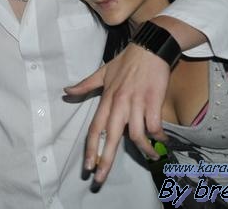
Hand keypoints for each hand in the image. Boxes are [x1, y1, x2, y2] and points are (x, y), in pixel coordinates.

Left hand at [64, 43, 169, 183]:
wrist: (149, 47)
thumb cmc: (126, 60)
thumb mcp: (103, 72)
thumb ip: (85, 85)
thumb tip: (66, 92)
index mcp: (107, 98)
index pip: (96, 128)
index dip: (91, 148)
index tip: (88, 166)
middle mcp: (120, 103)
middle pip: (112, 136)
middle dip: (106, 160)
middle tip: (101, 178)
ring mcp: (137, 102)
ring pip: (137, 135)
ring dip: (144, 150)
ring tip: (150, 156)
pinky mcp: (154, 100)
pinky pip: (154, 126)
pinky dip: (158, 136)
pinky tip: (161, 140)